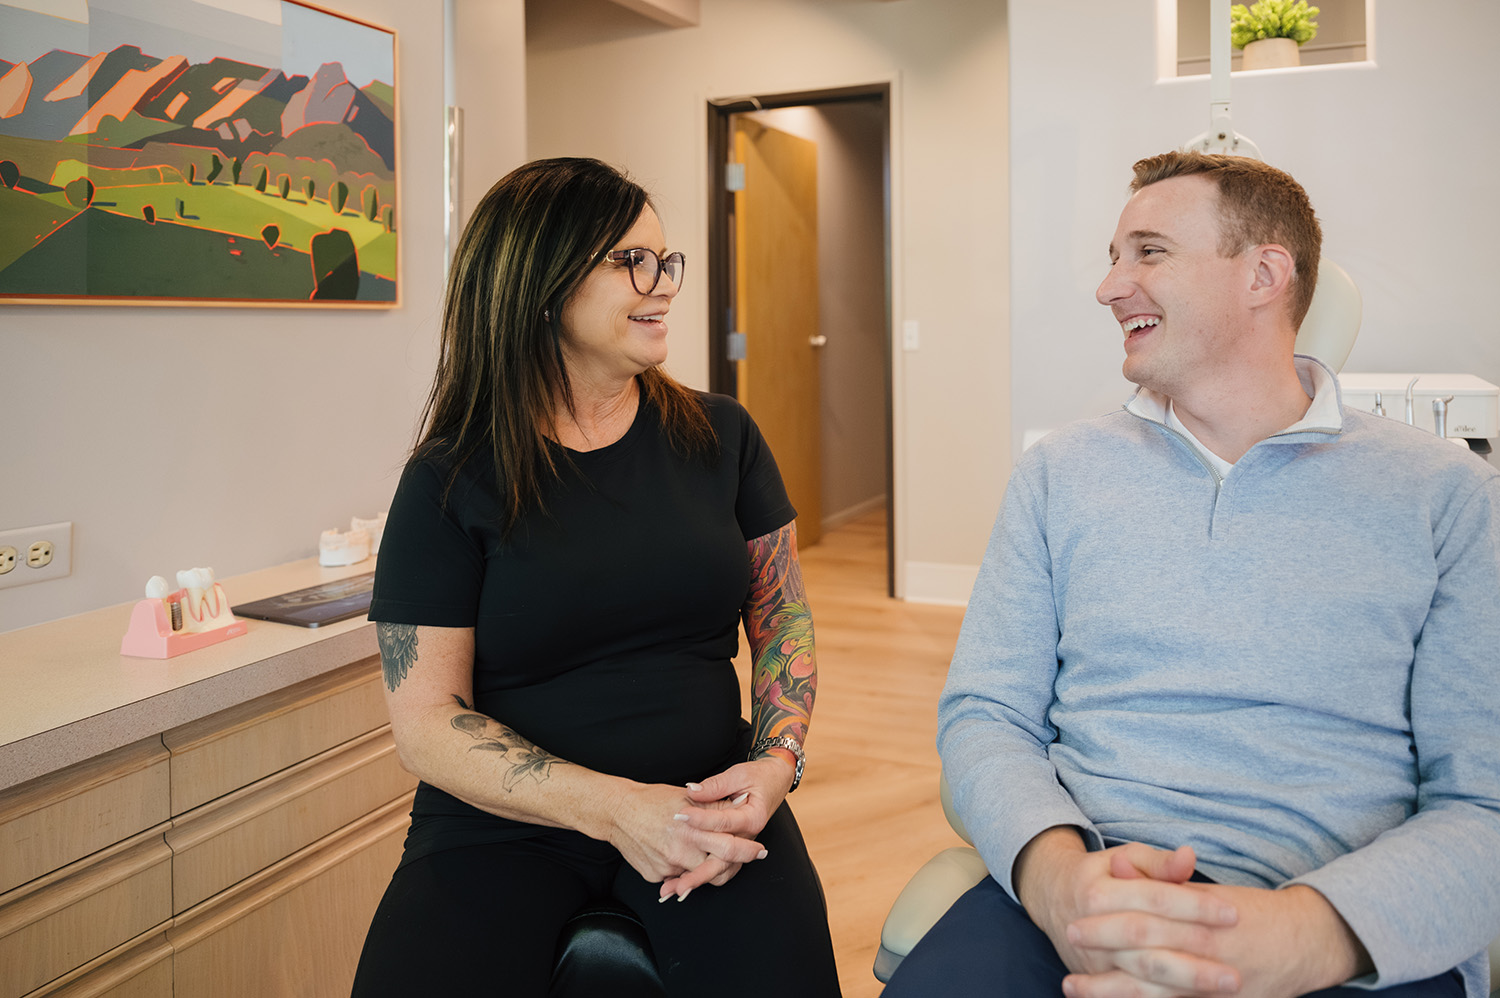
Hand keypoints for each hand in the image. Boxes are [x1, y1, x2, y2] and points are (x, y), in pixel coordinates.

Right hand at [602, 782, 767, 897]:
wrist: (618, 812)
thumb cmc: (653, 800)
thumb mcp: (688, 797)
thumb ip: (715, 804)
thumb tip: (741, 803)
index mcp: (692, 830)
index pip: (729, 847)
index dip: (748, 851)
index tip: (760, 852)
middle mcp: (680, 852)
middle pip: (717, 869)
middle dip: (732, 866)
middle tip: (742, 861)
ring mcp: (667, 867)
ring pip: (697, 874)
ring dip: (705, 866)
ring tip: (703, 852)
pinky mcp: (655, 876)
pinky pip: (677, 876)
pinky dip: (682, 867)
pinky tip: (675, 852)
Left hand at [656, 757, 793, 897]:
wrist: (775, 782)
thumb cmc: (758, 777)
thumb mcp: (739, 774)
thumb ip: (715, 785)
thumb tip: (692, 791)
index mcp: (753, 817)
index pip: (724, 822)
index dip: (701, 819)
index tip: (679, 816)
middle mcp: (748, 837)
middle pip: (723, 860)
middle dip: (698, 874)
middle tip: (677, 884)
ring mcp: (741, 845)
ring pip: (719, 869)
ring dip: (696, 880)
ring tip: (672, 889)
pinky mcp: (733, 849)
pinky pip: (717, 866)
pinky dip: (698, 875)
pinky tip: (677, 882)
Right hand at [1015, 829, 1238, 987]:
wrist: (1053, 896)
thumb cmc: (1101, 874)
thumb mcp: (1126, 857)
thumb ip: (1160, 862)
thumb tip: (1189, 857)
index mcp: (1100, 891)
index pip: (1154, 898)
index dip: (1194, 905)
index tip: (1232, 914)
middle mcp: (1091, 927)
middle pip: (1148, 942)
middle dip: (1193, 954)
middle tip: (1235, 968)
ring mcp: (1091, 959)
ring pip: (1141, 976)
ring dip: (1185, 983)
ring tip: (1226, 985)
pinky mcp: (1096, 980)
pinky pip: (1132, 995)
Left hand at [1065, 879, 1370, 997]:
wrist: (1303, 942)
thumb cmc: (1248, 912)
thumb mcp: (1205, 890)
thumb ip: (1160, 880)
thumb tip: (1118, 865)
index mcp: (1202, 918)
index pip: (1148, 916)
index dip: (1108, 919)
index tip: (1075, 919)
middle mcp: (1207, 952)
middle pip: (1146, 953)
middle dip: (1104, 951)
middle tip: (1069, 944)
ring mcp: (1214, 986)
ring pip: (1155, 991)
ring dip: (1111, 990)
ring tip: (1073, 987)